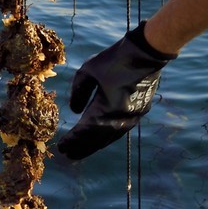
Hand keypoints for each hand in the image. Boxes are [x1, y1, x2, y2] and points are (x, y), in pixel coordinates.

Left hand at [57, 21, 174, 160]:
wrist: (147, 53)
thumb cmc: (115, 59)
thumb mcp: (89, 70)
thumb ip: (78, 92)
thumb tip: (74, 111)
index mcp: (107, 109)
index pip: (85, 131)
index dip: (72, 140)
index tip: (60, 147)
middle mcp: (121, 118)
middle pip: (97, 140)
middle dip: (81, 148)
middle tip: (67, 155)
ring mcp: (132, 117)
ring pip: (110, 138)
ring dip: (94, 145)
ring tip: (80, 151)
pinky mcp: (139, 113)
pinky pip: (120, 131)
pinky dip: (107, 137)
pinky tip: (99, 138)